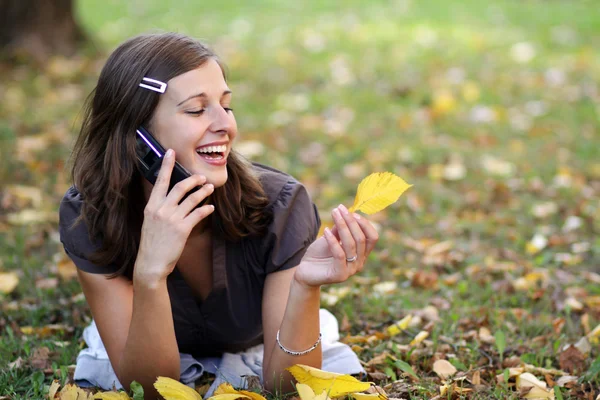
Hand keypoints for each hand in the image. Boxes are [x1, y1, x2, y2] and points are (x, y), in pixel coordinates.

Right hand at [135, 149, 214, 285]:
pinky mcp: (182, 229)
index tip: (171, 153)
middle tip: (201, 176)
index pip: (159, 181)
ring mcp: (171, 219)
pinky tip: (211, 207)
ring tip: (210, 188)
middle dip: (192, 180)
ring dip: (202, 192)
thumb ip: (159, 209)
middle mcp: (160, 210)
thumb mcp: (150, 222)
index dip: (166, 166)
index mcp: (151, 207)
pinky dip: (205, 209)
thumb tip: (171, 197)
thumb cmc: (152, 243)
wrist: (151, 263)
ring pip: (191, 199)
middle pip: (179, 187)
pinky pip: (197, 214)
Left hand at [294, 204, 378, 287]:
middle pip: (362, 238)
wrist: (305, 272)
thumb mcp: (331, 238)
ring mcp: (350, 270)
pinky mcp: (340, 275)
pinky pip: (339, 254)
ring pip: (351, 244)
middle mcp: (359, 262)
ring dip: (342, 226)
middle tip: (339, 208)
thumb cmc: (319, 254)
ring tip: (333, 214)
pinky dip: (333, 241)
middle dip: (351, 221)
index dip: (364, 223)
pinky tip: (325, 231)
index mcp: (361, 254)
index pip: (372, 237)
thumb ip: (340, 229)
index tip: (350, 211)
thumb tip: (346, 214)